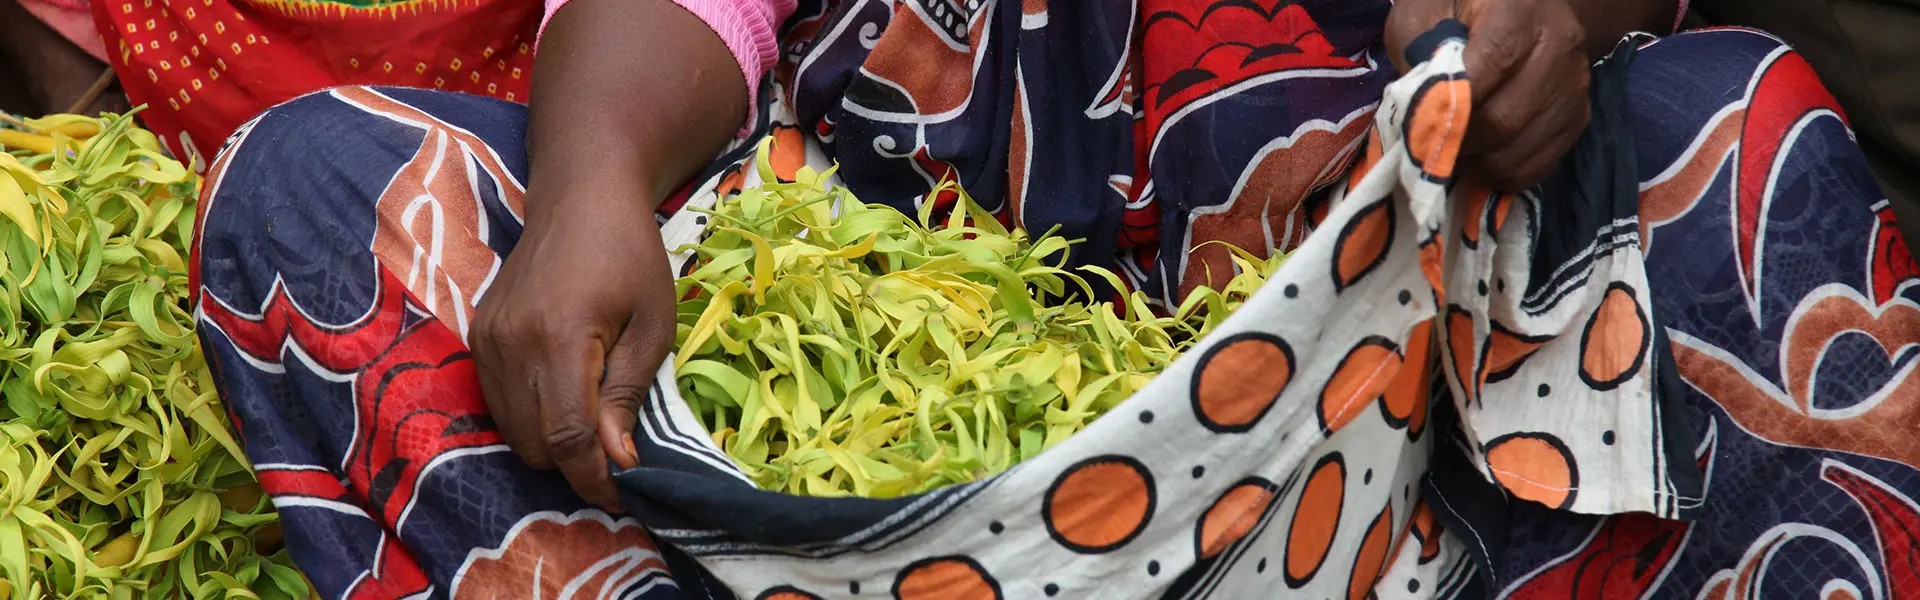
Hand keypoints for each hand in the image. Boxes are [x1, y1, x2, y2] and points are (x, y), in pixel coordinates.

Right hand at [471, 190, 675, 512]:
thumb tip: (617, 462)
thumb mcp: (652, 325)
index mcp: (560, 337)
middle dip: (576, 463)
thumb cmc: (630, 255)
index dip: (594, 477)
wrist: (580, 196)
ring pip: (511, 430)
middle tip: (616, 456)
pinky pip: (498, 403)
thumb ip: (628, 395)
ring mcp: (486, 340)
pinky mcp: (477, 337)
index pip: (567, 436)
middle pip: (534, 443)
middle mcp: (510, 343)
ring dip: (552, 443)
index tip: (623, 495)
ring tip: (594, 424)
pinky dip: (530, 416)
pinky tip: (564, 395)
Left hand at [1386, 0, 1591, 191]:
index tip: (1418, 126)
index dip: (1451, 106)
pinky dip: (1499, 174)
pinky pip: (1535, 167)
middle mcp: (1559, 47)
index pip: (1490, 67)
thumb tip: (1419, 112)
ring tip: (1449, 153)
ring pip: (1519, 152)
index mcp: (1521, 12)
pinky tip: (1477, 158)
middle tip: (1427, 149)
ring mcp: (1573, 87)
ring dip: (1475, 165)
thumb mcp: (1425, 15)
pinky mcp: (1577, 119)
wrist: (1518, 10)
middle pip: (1505, 120)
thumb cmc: (1460, 11)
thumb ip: (1418, 55)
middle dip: (1459, 143)